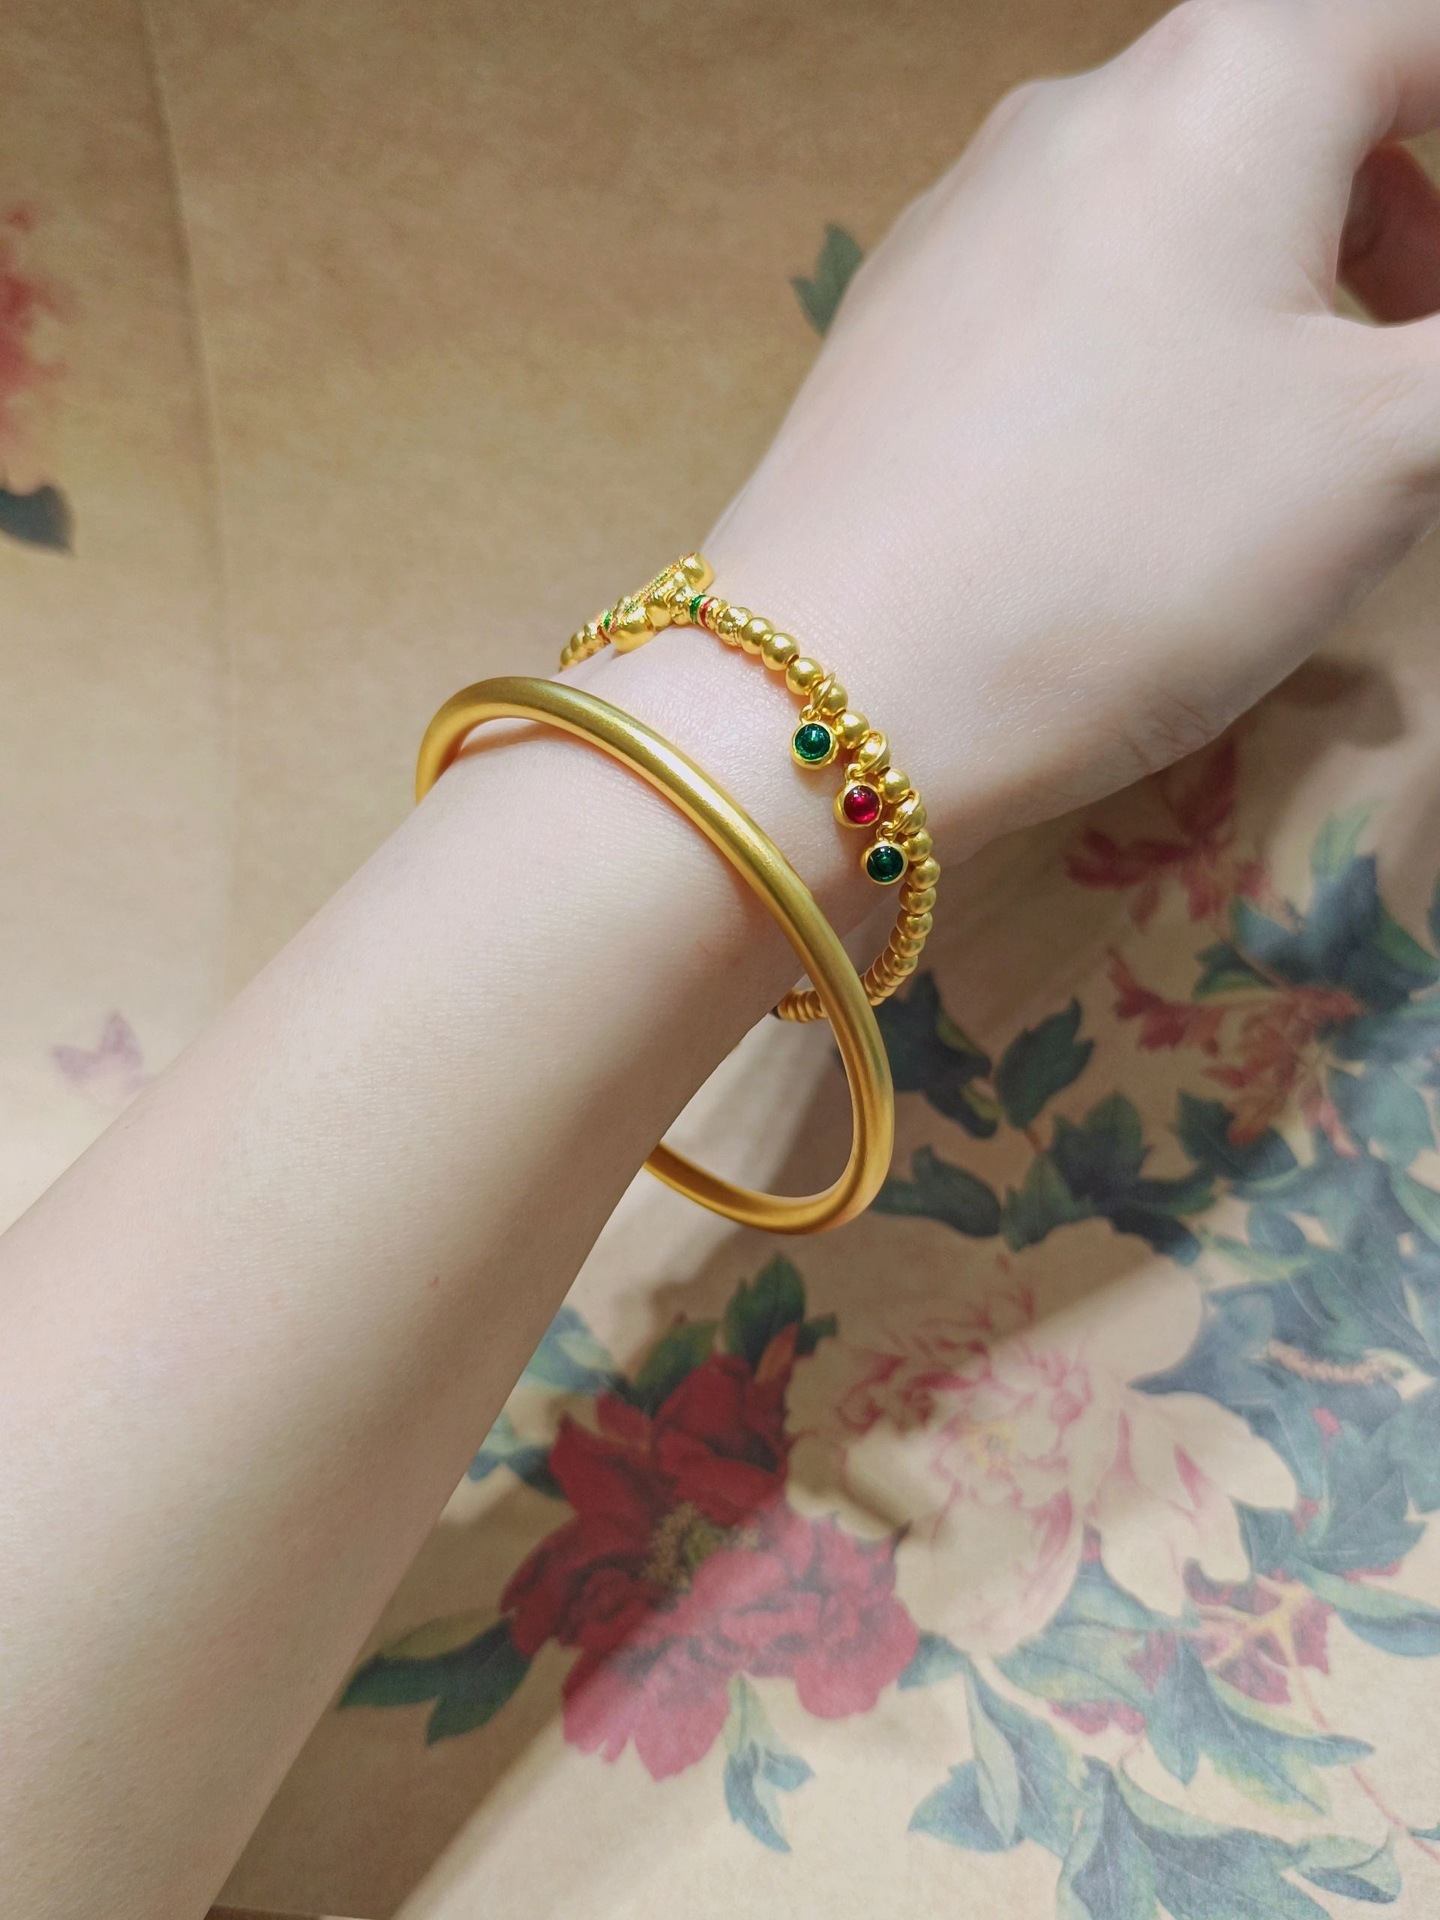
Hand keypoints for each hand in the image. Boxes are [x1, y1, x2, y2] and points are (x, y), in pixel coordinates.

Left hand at [688, 0, 1439, 857]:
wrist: (833, 686)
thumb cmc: (1135, 549)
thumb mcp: (1389, 450)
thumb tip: (1433, 329)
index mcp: (1227, 83)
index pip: (1419, 38)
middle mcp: (1078, 109)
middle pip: (1293, 113)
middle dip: (1394, 226)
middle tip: (1417, 361)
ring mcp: (962, 215)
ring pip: (1172, 208)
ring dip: (1271, 292)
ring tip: (1291, 434)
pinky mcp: (894, 324)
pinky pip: (1069, 289)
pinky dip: (1152, 342)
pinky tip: (1132, 472)